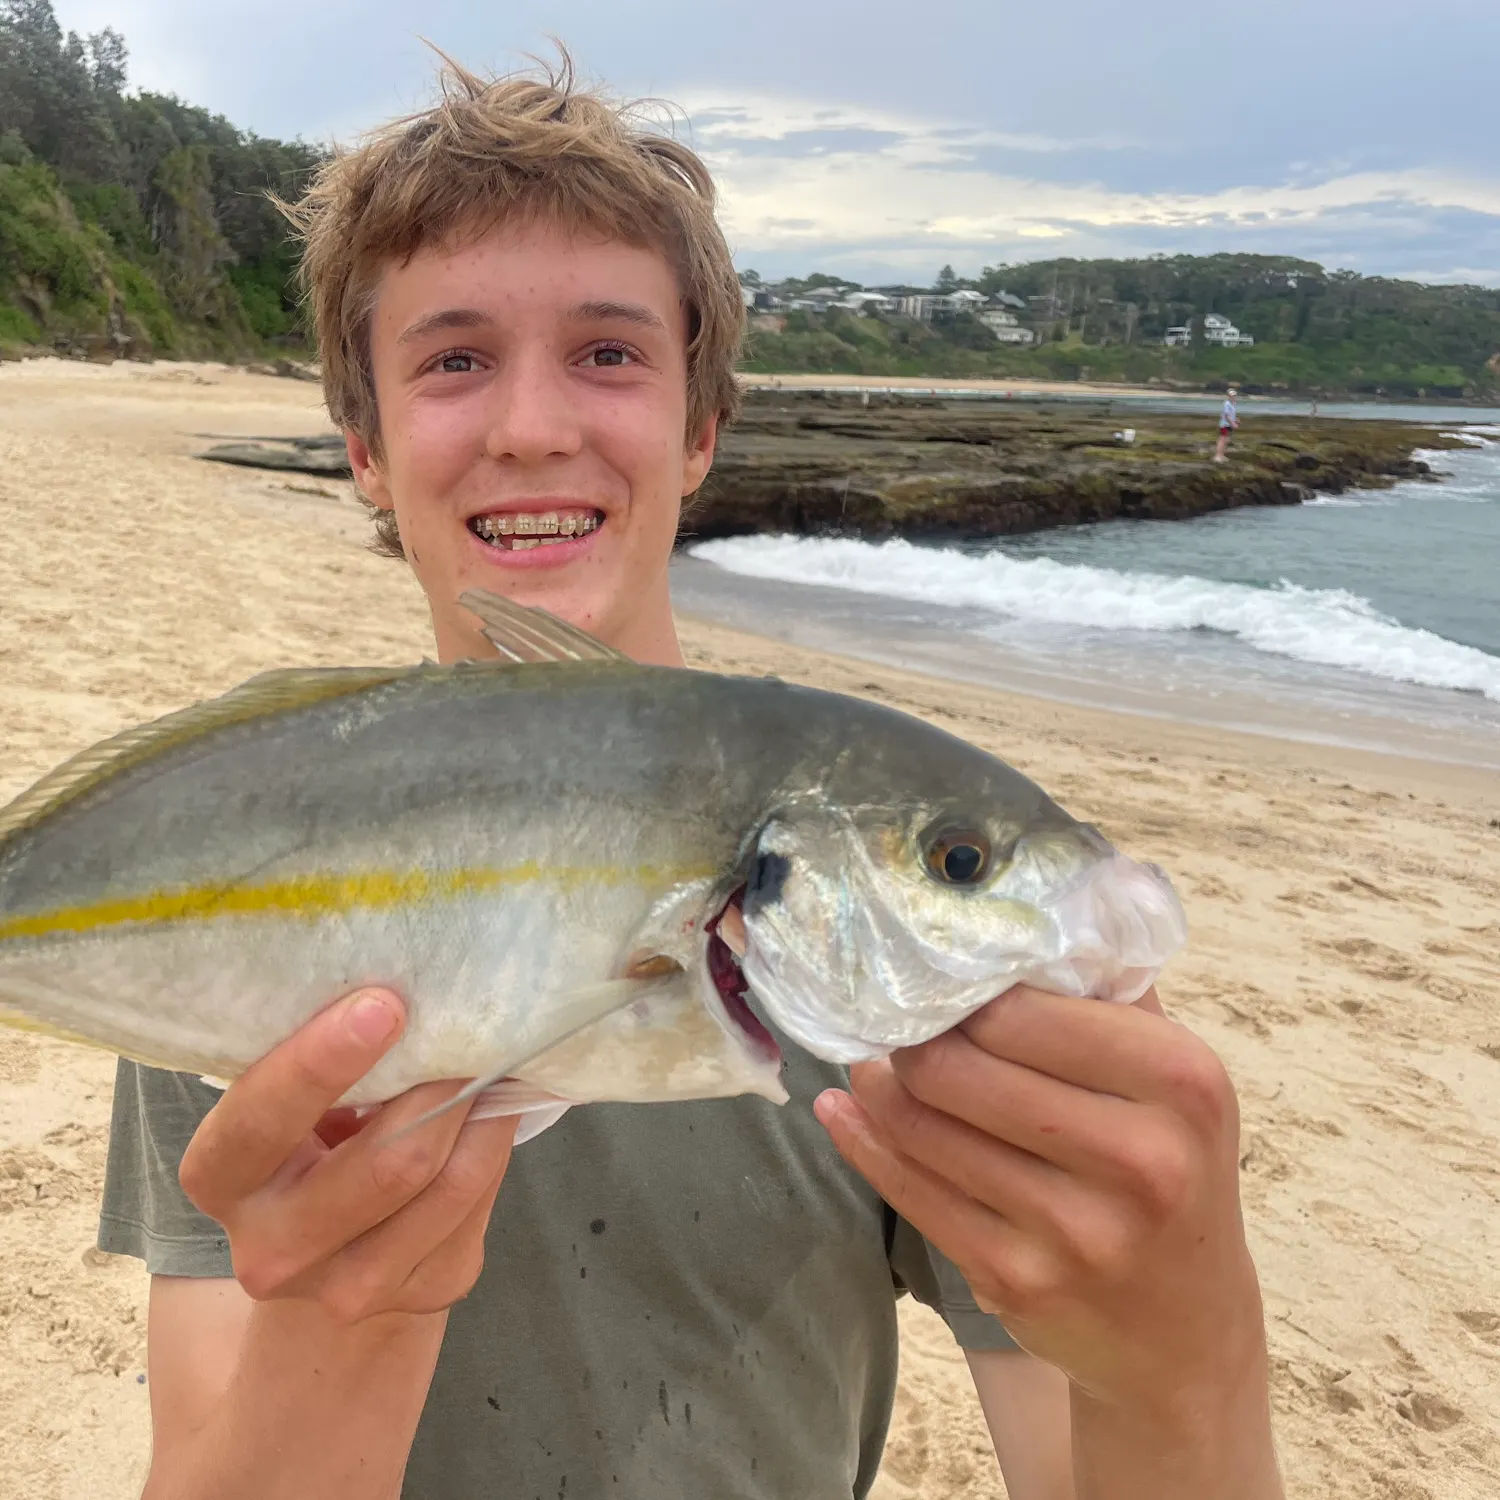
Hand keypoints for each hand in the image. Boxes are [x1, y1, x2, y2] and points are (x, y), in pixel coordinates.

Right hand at [179, 989, 517, 1324]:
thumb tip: (410, 999)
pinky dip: (494, 1144)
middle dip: (438, 1087)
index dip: (323, 1061)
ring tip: (491, 1063)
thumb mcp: (291, 1105)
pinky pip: (476, 1203)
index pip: (262, 1119)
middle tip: (469, 1030)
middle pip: (386, 1164)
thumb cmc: (308, 1141)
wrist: (325, 1259)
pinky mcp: (422, 1294)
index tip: (384, 1005)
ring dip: (480, 1113)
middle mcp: (271, 1249)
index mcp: (220, 1177)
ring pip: (446, 1185)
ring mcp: (347, 1289)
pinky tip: (494, 1111)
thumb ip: (326, 1066)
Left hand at [815, 986, 1265, 1415]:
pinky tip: (843, 1111)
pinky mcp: (1019, 1280)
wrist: (1183, 1329)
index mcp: (1181, 1082)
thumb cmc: (1166, 1169)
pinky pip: (911, 1192)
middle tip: (890, 1018)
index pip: (1024, 1010)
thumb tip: (1024, 904)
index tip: (931, 973)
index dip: (960, 990)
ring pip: (925, 1127)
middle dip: (910, 1036)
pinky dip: (864, 1142)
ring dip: (877, 1084)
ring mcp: (1077, 1230)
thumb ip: (1106, 996)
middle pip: (960, 1067)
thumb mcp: (1170, 1079)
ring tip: (869, 1058)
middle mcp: (1139, 1159)